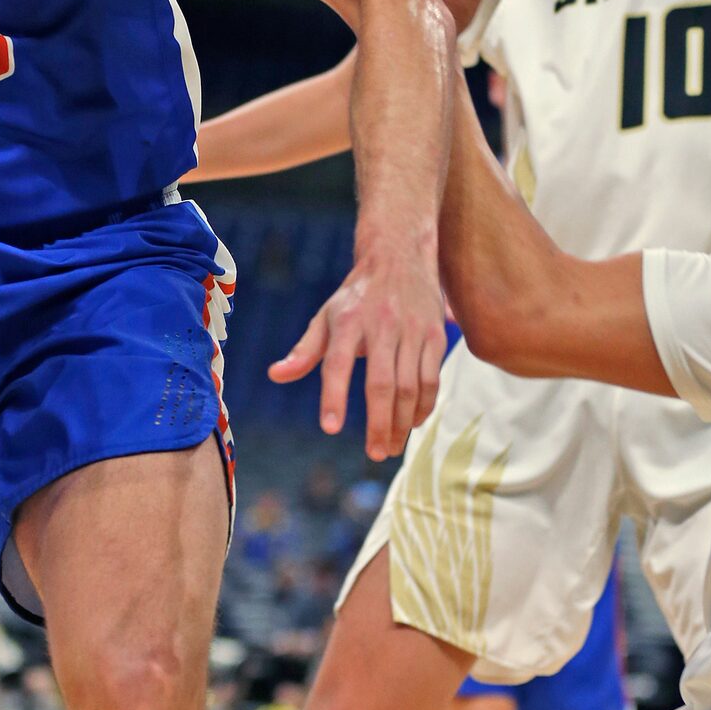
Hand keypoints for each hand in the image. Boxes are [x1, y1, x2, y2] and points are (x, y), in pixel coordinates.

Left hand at [268, 242, 446, 459]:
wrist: (399, 256)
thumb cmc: (356, 296)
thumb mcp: (325, 316)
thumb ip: (304, 351)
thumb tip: (276, 376)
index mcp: (346, 321)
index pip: (337, 362)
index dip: (334, 396)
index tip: (330, 428)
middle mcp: (380, 325)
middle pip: (381, 383)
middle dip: (379, 423)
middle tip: (375, 453)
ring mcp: (411, 330)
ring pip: (411, 386)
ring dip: (403, 422)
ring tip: (392, 446)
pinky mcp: (434, 335)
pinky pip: (431, 378)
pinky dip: (424, 406)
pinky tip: (413, 423)